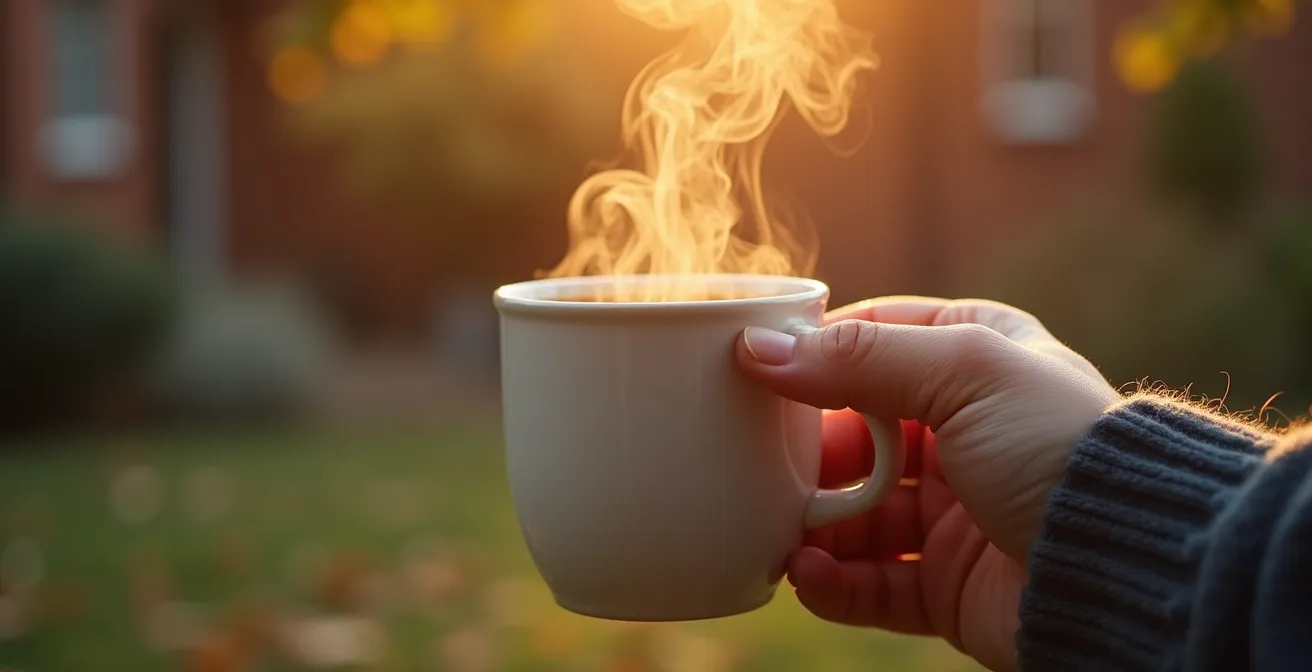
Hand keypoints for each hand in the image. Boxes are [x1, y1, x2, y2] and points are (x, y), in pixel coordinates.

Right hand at [734, 297, 1119, 670]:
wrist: (1128, 564)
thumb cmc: (1061, 446)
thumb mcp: (964, 370)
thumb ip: (859, 358)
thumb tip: (760, 349)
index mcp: (975, 360)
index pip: (875, 340)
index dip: (816, 353)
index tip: (757, 367)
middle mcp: (961, 432)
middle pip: (852, 434)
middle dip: (807, 453)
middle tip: (765, 463)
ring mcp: (951, 511)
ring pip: (853, 515)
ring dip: (811, 525)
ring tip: (781, 533)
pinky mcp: (946, 582)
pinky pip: (870, 583)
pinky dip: (833, 582)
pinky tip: (808, 573)